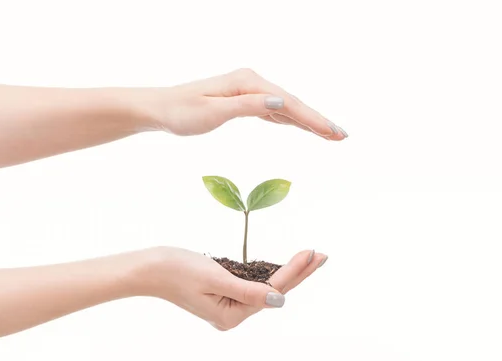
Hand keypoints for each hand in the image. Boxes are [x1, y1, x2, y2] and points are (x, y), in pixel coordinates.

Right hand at [131, 246, 327, 330]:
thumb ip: (249, 290)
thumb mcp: (215, 278)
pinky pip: (253, 284)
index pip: (271, 290)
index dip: (293, 271)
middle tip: (321, 256)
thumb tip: (280, 299)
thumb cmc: (178, 270)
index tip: (311, 253)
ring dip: (287, 272)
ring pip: (266, 287)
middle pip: (274, 291)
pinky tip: (282, 266)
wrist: (150, 268)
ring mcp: (228, 305)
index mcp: (231, 316)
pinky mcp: (224, 294)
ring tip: (309, 258)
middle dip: (298, 273)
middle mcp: (233, 314)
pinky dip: (269, 273)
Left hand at [138, 68, 347, 139]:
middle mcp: (252, 83)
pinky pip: (273, 111)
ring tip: (329, 134)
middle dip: (317, 121)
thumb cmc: (182, 112)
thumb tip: (282, 102)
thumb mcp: (214, 112)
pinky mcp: (243, 100)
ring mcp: (248, 91)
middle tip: (342, 136)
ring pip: (286, 107)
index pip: (290, 104)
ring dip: (307, 121)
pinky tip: (299, 126)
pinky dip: (290, 119)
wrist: (160, 109)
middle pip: (293, 104)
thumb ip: (249, 107)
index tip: (335, 133)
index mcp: (249, 83)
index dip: (314, 120)